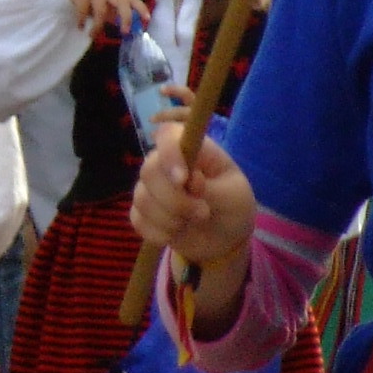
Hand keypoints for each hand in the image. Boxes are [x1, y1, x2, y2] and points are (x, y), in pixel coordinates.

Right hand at [67, 0, 147, 42]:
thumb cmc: (95, 0)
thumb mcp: (108, 8)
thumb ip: (117, 17)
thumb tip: (130, 32)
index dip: (141, 8)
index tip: (147, 19)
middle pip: (122, 1)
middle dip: (126, 17)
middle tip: (125, 32)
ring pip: (101, 10)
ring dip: (97, 25)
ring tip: (92, 35)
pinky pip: (84, 10)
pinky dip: (82, 21)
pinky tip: (81, 26)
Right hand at [131, 122, 255, 268]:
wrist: (224, 238)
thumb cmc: (232, 207)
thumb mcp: (233, 196)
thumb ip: (211, 187)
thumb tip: (191, 179)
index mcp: (192, 148)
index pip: (168, 134)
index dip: (169, 154)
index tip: (183, 180)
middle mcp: (165, 163)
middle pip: (149, 170)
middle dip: (175, 199)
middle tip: (203, 213)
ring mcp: (151, 187)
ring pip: (142, 198)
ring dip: (170, 219)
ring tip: (195, 223)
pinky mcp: (142, 211)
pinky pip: (138, 220)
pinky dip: (159, 233)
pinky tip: (178, 233)